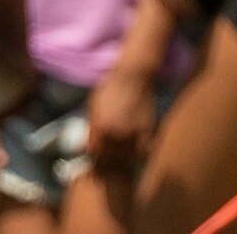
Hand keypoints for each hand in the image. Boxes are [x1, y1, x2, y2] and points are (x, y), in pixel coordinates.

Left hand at [83, 51, 161, 177]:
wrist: (133, 76)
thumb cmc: (110, 88)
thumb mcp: (93, 105)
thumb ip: (92, 126)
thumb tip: (90, 142)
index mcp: (100, 128)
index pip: (94, 154)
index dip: (94, 157)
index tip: (96, 157)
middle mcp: (115, 134)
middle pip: (110, 159)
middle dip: (107, 160)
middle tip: (109, 160)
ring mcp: (132, 133)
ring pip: (127, 158)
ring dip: (123, 159)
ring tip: (122, 156)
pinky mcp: (147, 130)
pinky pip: (143, 150)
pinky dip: (140, 152)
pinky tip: (136, 149)